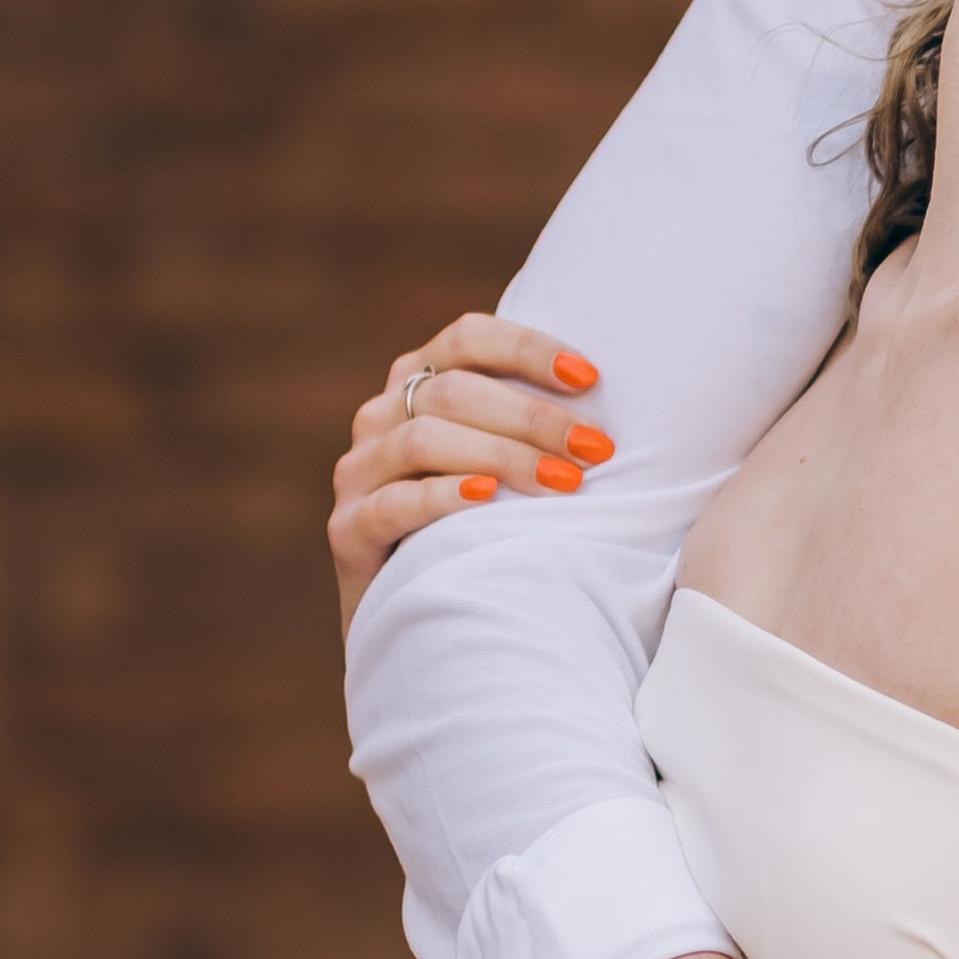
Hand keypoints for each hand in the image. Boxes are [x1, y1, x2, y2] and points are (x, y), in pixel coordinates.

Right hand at [329, 314, 613, 628]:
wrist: (420, 619)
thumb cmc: (482, 526)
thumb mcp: (502, 460)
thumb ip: (530, 420)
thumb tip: (611, 396)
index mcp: (417, 382)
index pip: (468, 338)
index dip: (528, 349)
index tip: (591, 378)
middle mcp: (379, 417)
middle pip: (453, 391)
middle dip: (533, 416)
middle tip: (595, 447)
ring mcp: (357, 472)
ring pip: (424, 439)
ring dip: (503, 456)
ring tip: (565, 482)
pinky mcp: (347, 529)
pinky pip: (395, 502)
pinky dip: (445, 496)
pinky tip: (489, 499)